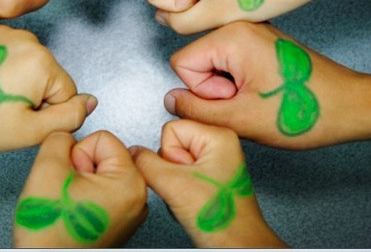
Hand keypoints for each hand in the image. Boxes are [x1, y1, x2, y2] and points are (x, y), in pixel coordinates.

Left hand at [0, 25, 94, 150]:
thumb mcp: (29, 131)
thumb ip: (68, 117)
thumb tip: (91, 101)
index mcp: (42, 60)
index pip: (67, 93)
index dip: (45, 112)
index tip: (17, 117)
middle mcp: (29, 38)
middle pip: (49, 76)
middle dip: (32, 96)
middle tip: (2, 110)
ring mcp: (6, 32)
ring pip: (30, 66)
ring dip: (17, 83)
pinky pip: (10, 55)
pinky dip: (1, 70)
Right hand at [13, 130, 147, 246]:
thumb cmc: (50, 232)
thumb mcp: (48, 167)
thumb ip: (60, 138)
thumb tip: (67, 133)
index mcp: (130, 182)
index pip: (101, 138)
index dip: (78, 154)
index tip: (71, 178)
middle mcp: (139, 198)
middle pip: (104, 155)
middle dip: (81, 168)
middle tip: (70, 193)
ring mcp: (131, 211)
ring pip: (101, 172)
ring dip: (82, 183)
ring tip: (72, 204)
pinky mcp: (121, 221)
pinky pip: (102, 191)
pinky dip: (86, 196)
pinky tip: (76, 212)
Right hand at [131, 119, 285, 246]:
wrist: (237, 246)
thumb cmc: (222, 218)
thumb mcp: (174, 184)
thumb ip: (146, 163)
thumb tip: (133, 152)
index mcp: (219, 135)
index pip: (171, 129)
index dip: (169, 155)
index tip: (185, 175)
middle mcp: (220, 144)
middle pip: (172, 145)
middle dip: (171, 171)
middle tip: (189, 188)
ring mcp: (216, 162)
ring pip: (174, 163)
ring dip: (175, 184)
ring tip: (192, 197)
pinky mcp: (211, 178)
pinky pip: (181, 176)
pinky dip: (180, 191)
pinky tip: (192, 202)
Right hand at [165, 21, 370, 149]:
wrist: (349, 105)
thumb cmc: (303, 111)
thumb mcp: (240, 118)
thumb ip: (196, 110)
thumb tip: (171, 100)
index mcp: (231, 36)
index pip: (181, 62)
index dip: (202, 90)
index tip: (233, 99)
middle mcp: (240, 26)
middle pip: (197, 60)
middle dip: (215, 88)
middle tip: (249, 100)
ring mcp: (254, 32)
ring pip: (215, 64)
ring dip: (229, 87)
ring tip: (260, 97)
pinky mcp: (264, 42)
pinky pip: (233, 62)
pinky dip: (242, 81)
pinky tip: (266, 92)